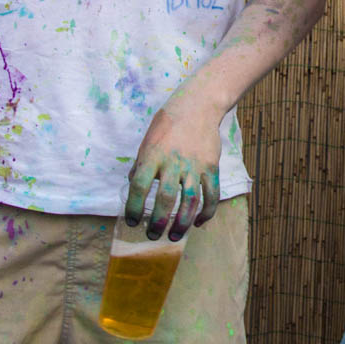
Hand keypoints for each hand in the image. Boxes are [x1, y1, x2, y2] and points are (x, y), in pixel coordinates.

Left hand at [126, 88, 223, 241]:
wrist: (198, 106)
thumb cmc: (168, 124)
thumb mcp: (147, 141)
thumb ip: (141, 165)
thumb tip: (133, 187)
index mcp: (153, 155)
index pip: (139, 186)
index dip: (134, 207)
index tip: (133, 221)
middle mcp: (173, 162)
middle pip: (165, 199)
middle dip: (158, 222)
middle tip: (153, 236)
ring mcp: (195, 165)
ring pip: (190, 201)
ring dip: (182, 223)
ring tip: (174, 236)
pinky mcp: (211, 167)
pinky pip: (211, 194)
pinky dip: (206, 212)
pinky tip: (199, 223)